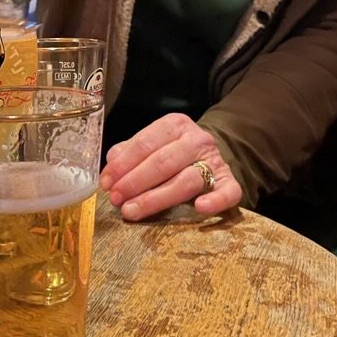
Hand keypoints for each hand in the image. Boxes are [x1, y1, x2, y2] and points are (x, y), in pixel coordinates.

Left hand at [99, 113, 242, 220]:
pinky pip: (229, 192)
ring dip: (157, 198)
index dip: (123, 164)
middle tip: (116, 199)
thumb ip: (130, 152)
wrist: (208, 155)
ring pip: (187, 180)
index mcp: (175, 125)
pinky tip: (199, 208)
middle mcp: (196, 140)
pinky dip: (216, 201)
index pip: (145, 143)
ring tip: (133, 211)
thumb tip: (110, 168)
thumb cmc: (172, 152)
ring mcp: (215, 161)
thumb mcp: (151, 144)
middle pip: (163, 162)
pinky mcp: (230, 181)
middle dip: (135, 182)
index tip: (106, 183)